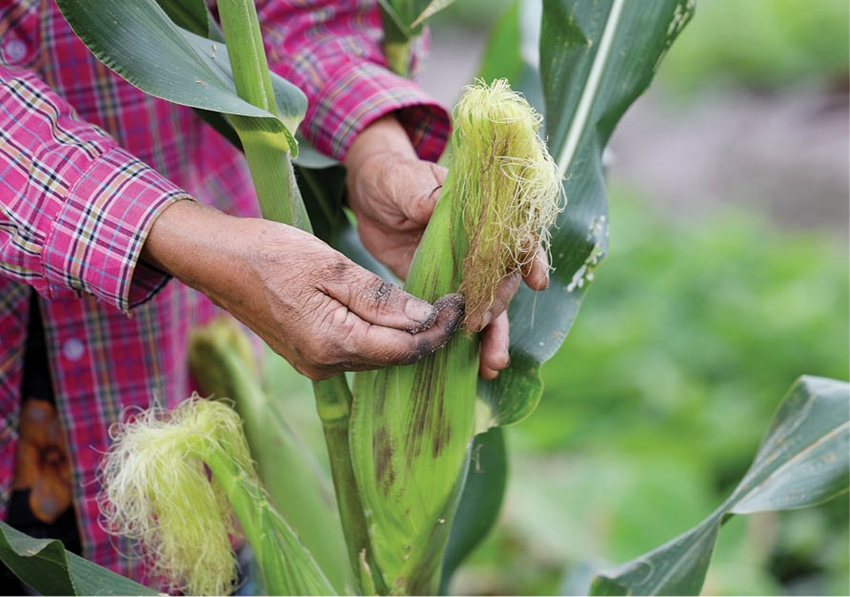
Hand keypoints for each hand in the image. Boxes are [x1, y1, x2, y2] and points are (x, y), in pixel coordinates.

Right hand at [141, 201, 462, 379]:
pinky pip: (357, 352)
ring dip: (405, 337)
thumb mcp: (331, 266)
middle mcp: (325, 365)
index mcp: (333, 343)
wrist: (217, 261)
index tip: (458, 304)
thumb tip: (425, 317)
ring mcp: (315, 365)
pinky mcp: (309, 356)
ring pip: (376, 356)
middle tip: (453, 303)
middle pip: (393, 358)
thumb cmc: (270, 253)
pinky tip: (393, 315)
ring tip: (431, 307)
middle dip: (426, 334)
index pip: (404, 349)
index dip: (437, 330)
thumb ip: (379, 297)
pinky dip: (380, 337)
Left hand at [344, 116, 550, 378]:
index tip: (536, 280)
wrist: (370, 194)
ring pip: (489, 306)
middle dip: (498, 305)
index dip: (529, 256)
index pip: (514, 234)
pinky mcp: (445, 290)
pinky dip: (470, 343)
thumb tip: (437, 203)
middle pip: (503, 279)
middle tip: (480, 323)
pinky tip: (477, 368)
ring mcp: (464, 270)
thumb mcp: (404, 180)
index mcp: (480, 212)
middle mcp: (480, 245)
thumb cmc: (392, 178)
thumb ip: (421, 193)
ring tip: (493, 364)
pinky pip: (462, 318)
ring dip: (494, 335)